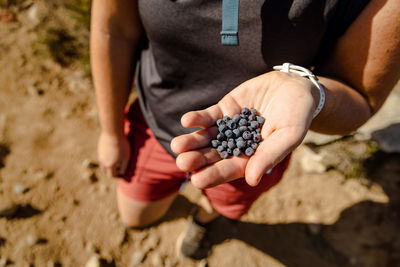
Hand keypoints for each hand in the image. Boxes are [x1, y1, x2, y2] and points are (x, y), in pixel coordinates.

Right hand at [98, 131, 130, 176]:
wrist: (113, 132)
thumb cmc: (122, 145)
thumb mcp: (126, 157)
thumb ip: (124, 167)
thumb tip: (122, 173)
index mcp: (109, 165)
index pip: (111, 175)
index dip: (118, 174)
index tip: (123, 169)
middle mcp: (103, 162)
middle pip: (105, 172)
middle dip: (112, 171)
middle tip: (119, 166)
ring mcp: (100, 155)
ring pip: (102, 165)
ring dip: (108, 165)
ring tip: (115, 160)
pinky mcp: (99, 149)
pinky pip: (102, 157)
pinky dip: (106, 158)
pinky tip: (112, 152)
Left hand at [171, 71, 317, 187]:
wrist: (294, 86)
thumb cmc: (297, 114)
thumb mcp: (289, 134)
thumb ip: (270, 155)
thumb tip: (252, 180)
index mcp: (252, 157)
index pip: (230, 169)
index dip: (214, 175)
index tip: (197, 180)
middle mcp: (237, 144)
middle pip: (213, 155)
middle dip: (197, 159)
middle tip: (182, 163)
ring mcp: (229, 126)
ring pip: (207, 137)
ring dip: (191, 141)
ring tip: (177, 145)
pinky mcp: (224, 109)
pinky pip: (209, 116)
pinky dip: (197, 119)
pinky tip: (187, 120)